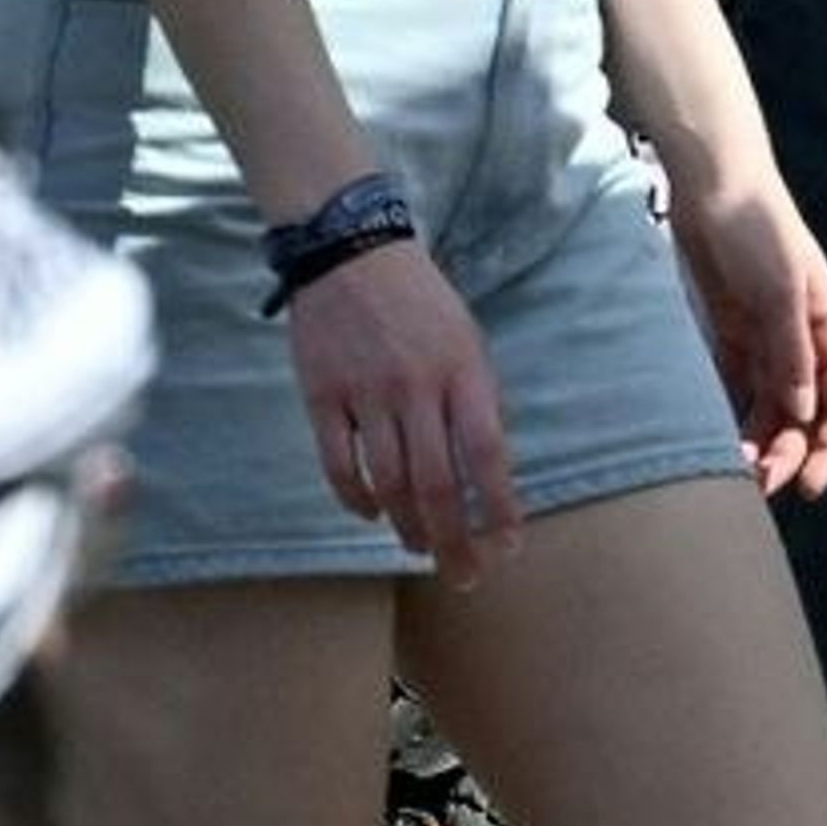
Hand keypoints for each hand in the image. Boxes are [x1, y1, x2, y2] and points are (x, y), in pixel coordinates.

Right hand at [287, 232, 519, 576]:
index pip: (486, 455)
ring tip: (420, 547)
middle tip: (462, 575)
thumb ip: (480, 402)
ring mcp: (364, 391)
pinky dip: (357, 499)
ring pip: (389, 481)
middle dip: (453, 540)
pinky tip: (371, 513)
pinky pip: (339, 463)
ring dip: (407, 526)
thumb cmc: (420, 303)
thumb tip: (491, 476)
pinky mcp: (321, 394)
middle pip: (435, 483)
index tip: (505, 547)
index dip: (497, 509)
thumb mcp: (469, 342)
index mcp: (461, 370)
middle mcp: (415, 385)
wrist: (349, 250)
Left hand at [675, 168, 826, 498]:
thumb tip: (801, 415)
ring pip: (771, 406)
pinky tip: (712, 435)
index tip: (809, 485)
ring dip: (758, 439)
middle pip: (805, 415)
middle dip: (787, 452)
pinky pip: (739, 385)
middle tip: (756, 483)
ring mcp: (768, 338)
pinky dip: (731, 412)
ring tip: (731, 468)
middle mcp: (804, 343)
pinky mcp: (733, 331)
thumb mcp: (780, 288)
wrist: (712, 181)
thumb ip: (792, 352)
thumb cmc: (756, 227)